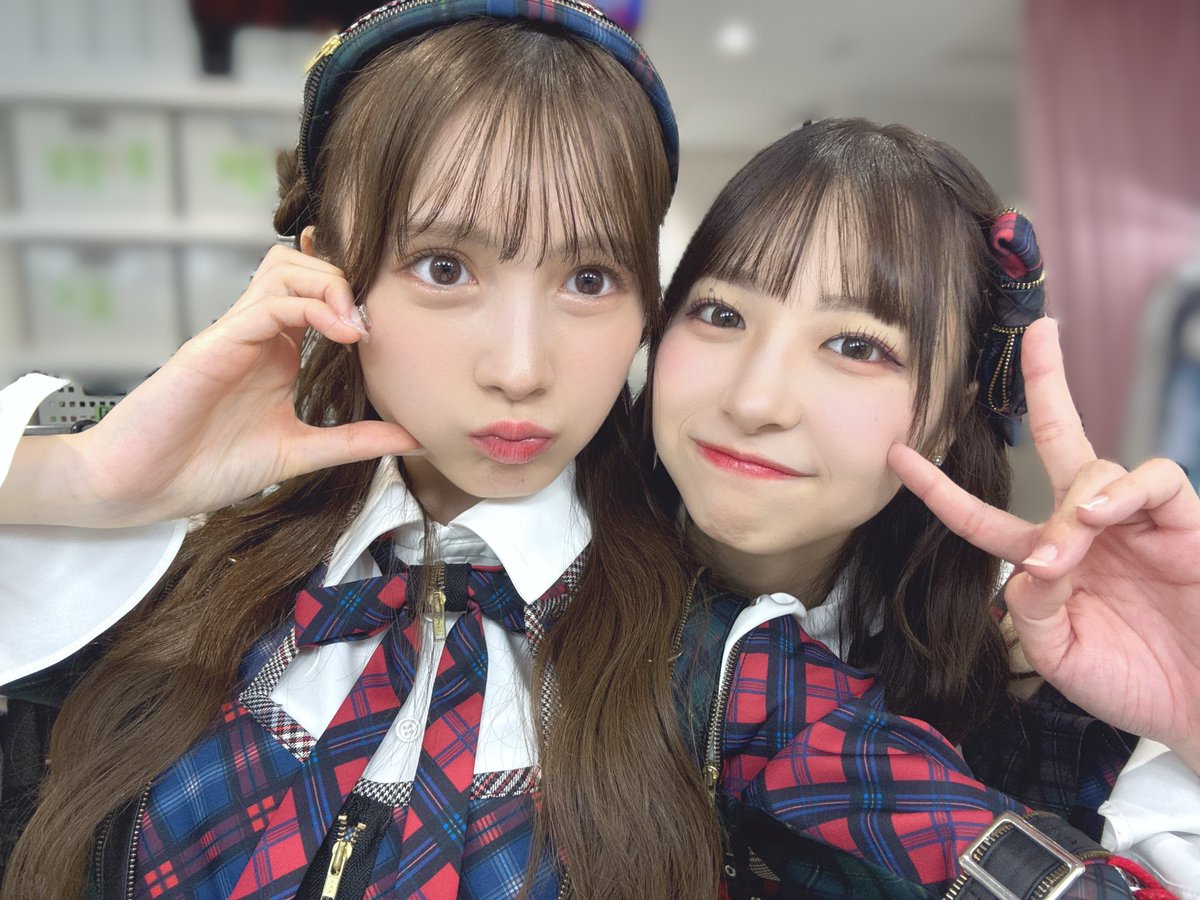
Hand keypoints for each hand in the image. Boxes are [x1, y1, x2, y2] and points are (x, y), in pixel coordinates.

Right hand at [4, 245, 419, 527]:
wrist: (142, 489)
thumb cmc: (207, 468)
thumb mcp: (301, 453)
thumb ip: (355, 442)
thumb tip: (414, 438)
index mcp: (277, 351)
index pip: (319, 291)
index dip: (357, 295)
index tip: (391, 329)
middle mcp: (257, 332)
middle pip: (303, 264)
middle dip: (347, 279)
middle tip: (376, 323)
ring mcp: (234, 334)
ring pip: (284, 268)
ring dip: (330, 284)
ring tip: (357, 326)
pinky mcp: (213, 346)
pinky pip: (265, 305)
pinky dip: (309, 308)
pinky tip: (341, 335)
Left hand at [888, 317, 1199, 770]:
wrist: (1198, 709)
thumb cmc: (1129, 684)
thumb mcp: (1058, 652)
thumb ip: (1032, 606)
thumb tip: (1031, 558)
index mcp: (1049, 559)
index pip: (984, 516)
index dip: (942, 490)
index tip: (900, 456)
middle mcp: (1090, 528)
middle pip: (1062, 439)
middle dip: (1048, 383)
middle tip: (1038, 332)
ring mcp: (1138, 522)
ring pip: (1095, 468)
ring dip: (1071, 505)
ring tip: (1068, 550)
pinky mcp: (1185, 524)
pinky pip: (1156, 481)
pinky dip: (1122, 490)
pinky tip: (1098, 515)